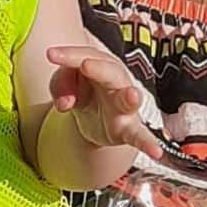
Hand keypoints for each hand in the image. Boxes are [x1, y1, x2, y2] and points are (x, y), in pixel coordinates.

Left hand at [46, 45, 163, 159]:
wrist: (94, 120)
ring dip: (131, 97)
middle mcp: (117, 81)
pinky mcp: (129, 129)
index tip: (51, 54)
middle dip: (98, 68)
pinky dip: (148, 143)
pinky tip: (156, 151)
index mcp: (100, 65)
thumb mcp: (65, 85)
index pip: (85, 56)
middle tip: (85, 65)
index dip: (68, 55)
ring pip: (130, 99)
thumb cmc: (82, 92)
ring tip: (132, 96)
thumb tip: (65, 103)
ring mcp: (125, 106)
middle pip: (109, 71)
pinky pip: (141, 136)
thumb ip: (61, 86)